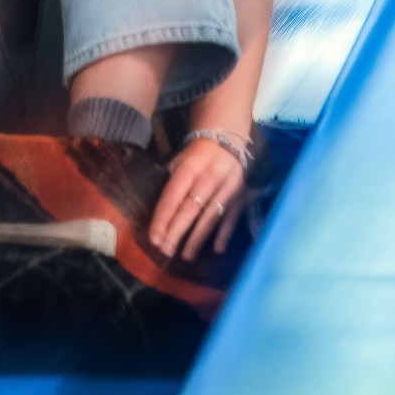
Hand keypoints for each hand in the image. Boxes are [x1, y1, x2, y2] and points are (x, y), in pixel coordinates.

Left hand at [149, 136, 245, 260]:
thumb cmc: (197, 154)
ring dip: (197, 238)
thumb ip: (171, 182)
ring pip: (210, 217)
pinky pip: (231, 218)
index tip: (154, 237)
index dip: (163, 218)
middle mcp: (209, 178)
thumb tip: (160, 212)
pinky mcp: (240, 196)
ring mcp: (227, 188)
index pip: (173, 196)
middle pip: (190, 209)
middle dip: (176, 232)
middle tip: (165, 250)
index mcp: (190, 167)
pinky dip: (225, 234)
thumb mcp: (180, 160)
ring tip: (185, 256)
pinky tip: (217, 250)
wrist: (228, 139)